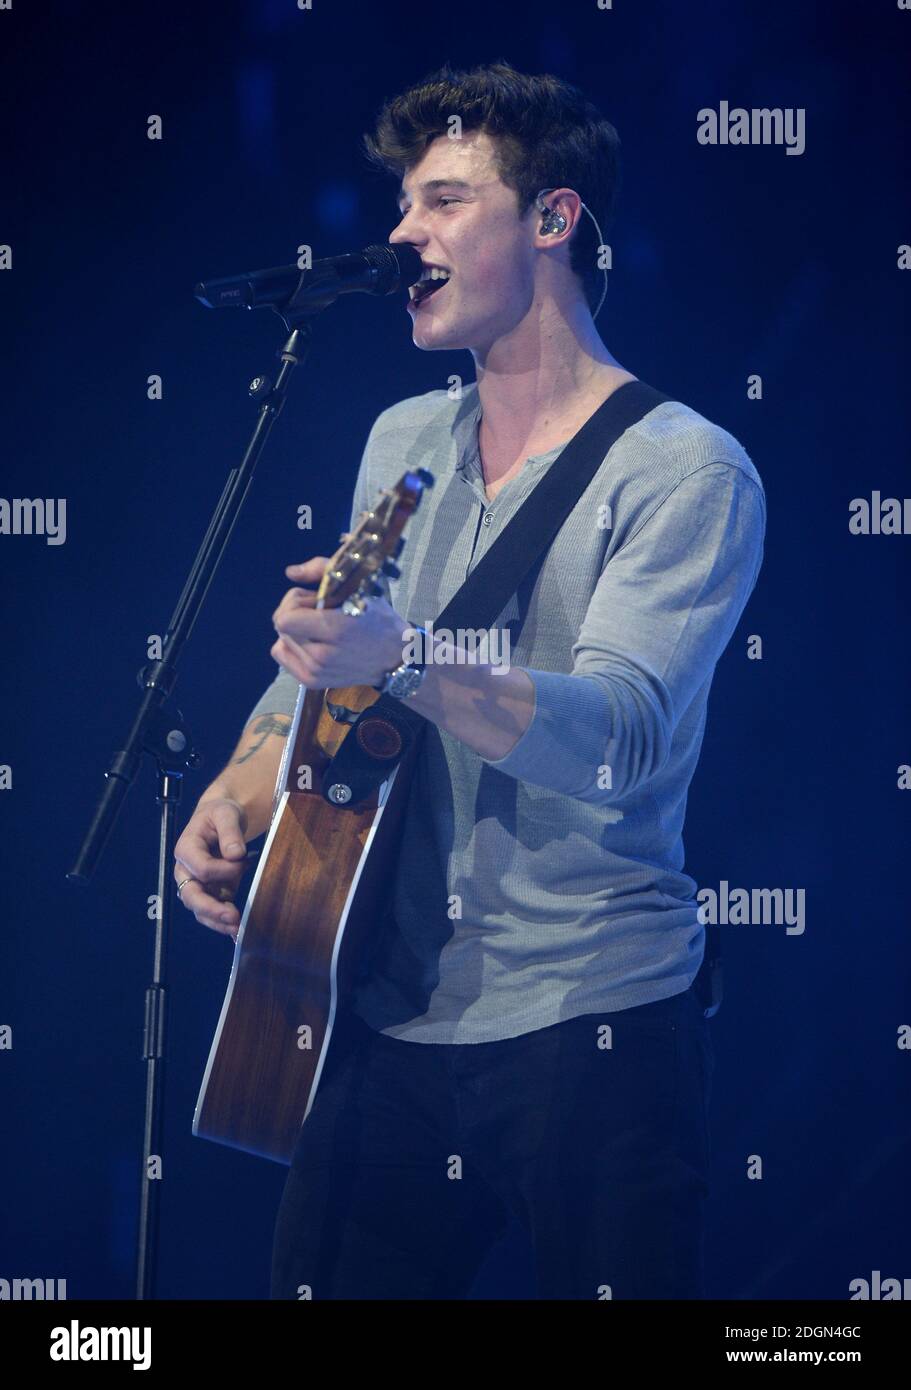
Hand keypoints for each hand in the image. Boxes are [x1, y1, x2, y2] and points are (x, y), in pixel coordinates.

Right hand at [173, 797, 250, 939]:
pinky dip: (222, 922)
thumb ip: (230, 832)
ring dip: (217, 921)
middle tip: (233, 917)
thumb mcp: (226, 813)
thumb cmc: (221, 813)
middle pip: (191, 895)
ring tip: (237, 930)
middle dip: (211, 908)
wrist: (221, 817)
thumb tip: (235, 855)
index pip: (201, 868)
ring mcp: (196, 883)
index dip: (223, 869)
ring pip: (199, 909)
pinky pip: (211, 911)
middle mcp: (186, 869)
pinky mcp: (209, 891)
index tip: (243, 860)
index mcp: (186, 848)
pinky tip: (237, 931)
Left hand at [271, 555, 407, 688]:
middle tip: (320, 613)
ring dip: (296, 630)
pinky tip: (312, 642)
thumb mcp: (358, 585)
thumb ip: (321, 569)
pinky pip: (281, 655)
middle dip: (296, 613)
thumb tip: (290, 572)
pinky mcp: (313, 681)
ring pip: (281, 640)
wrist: (395, 657)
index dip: (295, 602)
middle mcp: (322, 655)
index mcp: (334, 630)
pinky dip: (291, 645)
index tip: (315, 600)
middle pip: (281, 627)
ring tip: (320, 629)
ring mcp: (316, 672)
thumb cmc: (378, 618)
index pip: (284, 618)